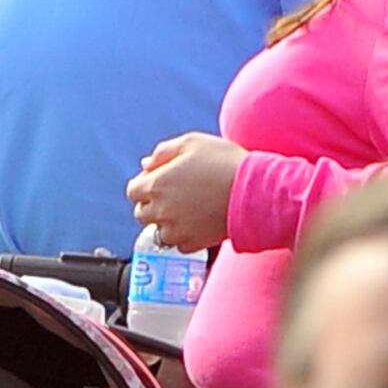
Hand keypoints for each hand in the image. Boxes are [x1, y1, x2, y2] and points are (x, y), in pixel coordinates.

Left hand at [129, 132, 240, 249]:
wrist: (255, 190)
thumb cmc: (224, 161)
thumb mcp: (191, 143)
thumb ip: (163, 153)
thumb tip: (146, 165)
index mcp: (156, 184)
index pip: (132, 191)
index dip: (144, 184)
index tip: (159, 180)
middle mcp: (161, 211)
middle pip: (142, 214)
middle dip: (152, 204)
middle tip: (174, 195)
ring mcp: (176, 230)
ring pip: (159, 232)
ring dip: (168, 222)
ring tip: (189, 209)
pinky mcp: (193, 244)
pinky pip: (179, 244)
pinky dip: (185, 235)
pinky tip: (200, 221)